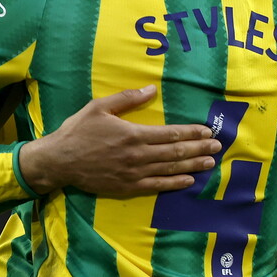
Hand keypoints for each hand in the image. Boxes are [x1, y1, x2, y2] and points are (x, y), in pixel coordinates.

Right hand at [19, 85, 221, 195]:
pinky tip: (189, 180)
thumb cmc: (78, 131)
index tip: (207, 131)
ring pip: (170, 169)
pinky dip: (175, 183)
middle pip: (176, 152)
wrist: (59, 161)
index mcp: (133, 134)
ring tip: (210, 162)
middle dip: (199, 148)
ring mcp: (134, 174)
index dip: (192, 132)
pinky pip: (157, 186)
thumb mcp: (100, 107)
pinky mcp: (128, 187)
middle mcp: (138, 155)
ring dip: (193, 165)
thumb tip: (152, 89)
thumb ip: (128, 98)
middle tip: (217, 146)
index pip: (171, 133)